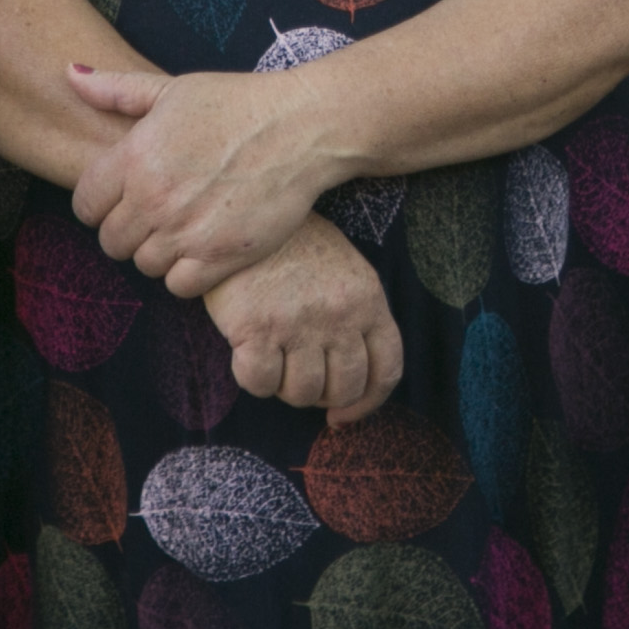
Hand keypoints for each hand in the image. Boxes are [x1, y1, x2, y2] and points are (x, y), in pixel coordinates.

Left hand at [66, 64, 325, 294]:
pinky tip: (204, 248)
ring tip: (183, 228)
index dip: (100, 205)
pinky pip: (180, 285)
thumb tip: (70, 73)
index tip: (123, 199)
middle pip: (112, 242)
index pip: (84, 206)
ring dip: (160, 252)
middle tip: (158, 215)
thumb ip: (116, 90)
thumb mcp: (173, 89)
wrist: (303, 128)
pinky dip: (188, 273)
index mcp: (135, 157)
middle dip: (128, 231)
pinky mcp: (221, 255)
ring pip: (144, 265)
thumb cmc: (238, 103)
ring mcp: (186, 230)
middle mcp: (154, 198)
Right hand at [205, 216, 403, 424]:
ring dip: (284, 387)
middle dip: (320, 397)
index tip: (342, 415)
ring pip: (302, 393)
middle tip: (298, 379)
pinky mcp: (257, 329)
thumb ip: (354, 316)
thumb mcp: (342, 270)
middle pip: (344, 389)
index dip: (367, 403)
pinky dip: (252, 378)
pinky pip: (260, 383)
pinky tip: (246, 352)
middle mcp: (340, 314)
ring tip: (272, 357)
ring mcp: (300, 323)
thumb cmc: (291, 245)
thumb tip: (352, 380)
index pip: (386, 370)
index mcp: (367, 299)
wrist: (241, 212)